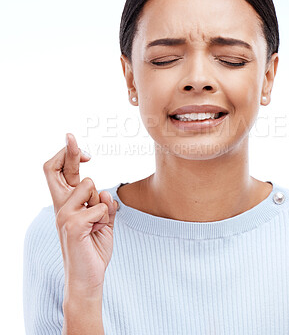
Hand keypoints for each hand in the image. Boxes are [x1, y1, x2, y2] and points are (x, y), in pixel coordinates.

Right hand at [43, 133, 117, 292]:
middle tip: (71, 136)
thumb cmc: (94, 247)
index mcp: (67, 204)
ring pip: (90, 185)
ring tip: (98, 223)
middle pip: (56, 169)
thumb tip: (104, 192)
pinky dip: (107, 217)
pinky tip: (98, 232)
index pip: (60, 173)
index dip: (68, 156)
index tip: (82, 150)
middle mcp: (61, 206)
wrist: (89, 277)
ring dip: (102, 202)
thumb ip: (103, 204)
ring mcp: (64, 215)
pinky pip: (100, 207)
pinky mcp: (73, 225)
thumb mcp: (103, 221)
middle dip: (67, 150)